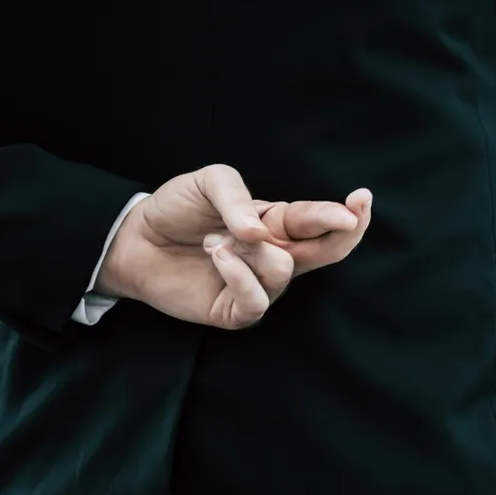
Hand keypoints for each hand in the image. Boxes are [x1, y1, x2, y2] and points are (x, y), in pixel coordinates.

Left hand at [97, 164, 370, 328]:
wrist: (135, 239)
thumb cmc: (177, 208)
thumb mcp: (208, 183)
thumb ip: (239, 199)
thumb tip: (262, 231)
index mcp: (279, 222)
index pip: (320, 220)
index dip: (344, 213)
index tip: (360, 199)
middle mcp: (277, 254)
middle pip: (327, 252)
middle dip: (344, 233)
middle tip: (348, 216)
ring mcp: (260, 285)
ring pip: (284, 270)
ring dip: (250, 249)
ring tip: (214, 240)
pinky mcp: (236, 311)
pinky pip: (255, 300)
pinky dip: (238, 275)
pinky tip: (218, 257)